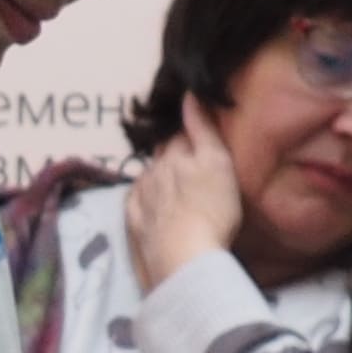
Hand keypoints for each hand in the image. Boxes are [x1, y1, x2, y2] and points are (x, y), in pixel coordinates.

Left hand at [127, 102, 246, 289]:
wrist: (184, 258)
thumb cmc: (212, 210)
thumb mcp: (218, 163)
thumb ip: (202, 128)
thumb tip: (188, 94)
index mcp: (177, 155)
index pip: (183, 134)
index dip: (191, 130)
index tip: (197, 131)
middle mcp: (155, 170)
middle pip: (164, 153)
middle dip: (173, 150)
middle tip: (189, 158)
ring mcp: (141, 197)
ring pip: (149, 174)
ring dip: (159, 173)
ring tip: (174, 183)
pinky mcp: (133, 221)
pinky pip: (135, 200)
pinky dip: (142, 195)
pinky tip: (151, 201)